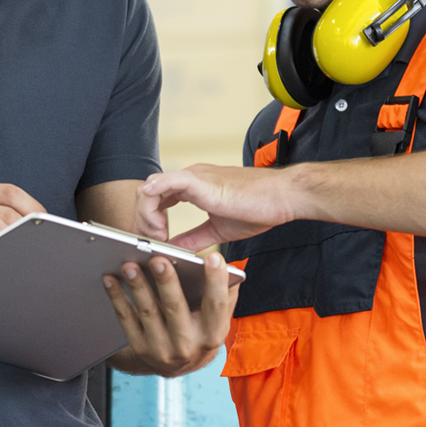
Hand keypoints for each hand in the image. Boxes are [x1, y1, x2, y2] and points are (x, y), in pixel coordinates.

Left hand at [102, 252, 238, 376]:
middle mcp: (188, 345)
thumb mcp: (219, 317)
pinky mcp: (140, 348)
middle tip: (158, 260)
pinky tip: (111, 280)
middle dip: (166, 282)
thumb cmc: (201, 332)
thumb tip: (227, 266)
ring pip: (148, 313)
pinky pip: (126, 320)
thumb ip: (226, 293)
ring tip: (130, 266)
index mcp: (213, 334)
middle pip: (176, 308)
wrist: (181, 366)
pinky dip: (117, 298)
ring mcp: (162, 349)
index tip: (213, 257)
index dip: (216, 281)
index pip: (217, 305)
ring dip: (137, 287)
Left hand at [137, 165, 303, 249]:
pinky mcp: (197, 181)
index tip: (156, 242)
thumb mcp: (218, 229)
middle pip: (148, 193)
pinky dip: (151, 205)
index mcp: (194, 186)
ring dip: (146, 216)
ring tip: (157, 237)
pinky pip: (161, 185)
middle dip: (143, 220)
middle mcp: (189, 177)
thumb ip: (194, 238)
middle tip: (152, 243)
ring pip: (149, 189)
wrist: (282, 197)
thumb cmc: (259, 208)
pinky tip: (155, 225)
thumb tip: (173, 249)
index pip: (158, 198)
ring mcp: (192, 176)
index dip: (151, 220)